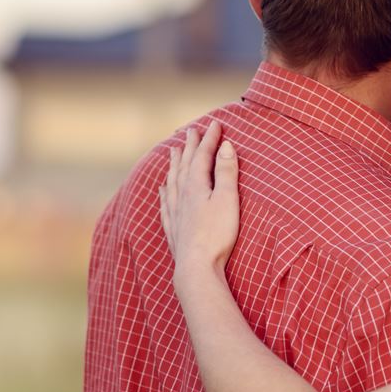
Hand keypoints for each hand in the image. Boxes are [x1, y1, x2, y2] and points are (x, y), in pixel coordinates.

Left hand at [159, 120, 240, 275]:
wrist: (197, 267)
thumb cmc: (217, 234)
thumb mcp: (228, 200)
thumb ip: (227, 172)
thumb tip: (225, 146)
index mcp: (196, 186)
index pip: (202, 156)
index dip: (209, 139)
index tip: (215, 124)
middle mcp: (182, 195)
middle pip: (184, 165)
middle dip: (190, 146)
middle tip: (191, 130)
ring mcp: (175, 212)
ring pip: (172, 181)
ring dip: (174, 164)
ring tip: (173, 151)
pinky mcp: (173, 228)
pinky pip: (165, 202)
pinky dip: (164, 191)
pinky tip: (162, 188)